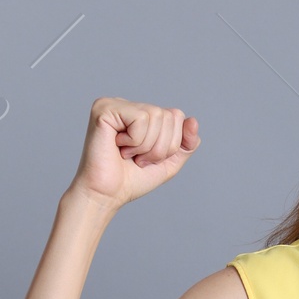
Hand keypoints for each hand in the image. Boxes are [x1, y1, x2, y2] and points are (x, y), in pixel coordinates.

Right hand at [70, 96, 199, 211]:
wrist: (107, 195)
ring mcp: (116, 104)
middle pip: (170, 115)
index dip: (171, 144)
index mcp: (142, 115)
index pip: (177, 116)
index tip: (148, 158)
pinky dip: (135, 140)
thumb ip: (186, 144)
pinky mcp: (105, 108)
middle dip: (160, 147)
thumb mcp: (168, 163)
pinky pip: (141, 118)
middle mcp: (129, 105)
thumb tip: (192, 120)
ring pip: (157, 115)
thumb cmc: (131, 180)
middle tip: (137, 159)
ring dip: (146, 146)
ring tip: (127, 154)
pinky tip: (118, 146)